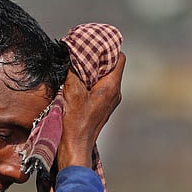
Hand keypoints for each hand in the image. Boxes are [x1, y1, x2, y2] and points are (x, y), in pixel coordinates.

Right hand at [56, 52, 125, 168]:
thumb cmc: (75, 124)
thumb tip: (72, 53)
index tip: (93, 43)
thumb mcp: (72, 92)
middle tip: (80, 50)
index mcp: (112, 87)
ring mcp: (108, 102)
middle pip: (111, 66)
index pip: (119, 57)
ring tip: (76, 64)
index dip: (108, 47)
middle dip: (97, 57)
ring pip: (104, 77)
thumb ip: (74, 71)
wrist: (74, 149)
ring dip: (91, 69)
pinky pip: (98, 88)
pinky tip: (75, 81)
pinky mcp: (100, 108)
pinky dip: (89, 81)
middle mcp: (114, 93)